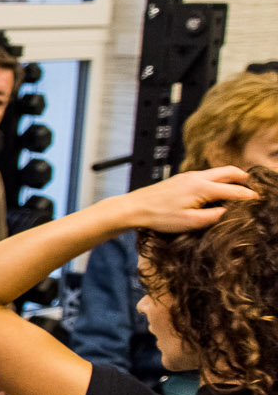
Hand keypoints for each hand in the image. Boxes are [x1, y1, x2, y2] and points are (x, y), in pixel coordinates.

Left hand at [112, 166, 255, 234]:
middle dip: (245, 179)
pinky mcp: (181, 178)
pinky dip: (219, 179)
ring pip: (218, 172)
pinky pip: (207, 175)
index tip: (261, 200)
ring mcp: (188, 176)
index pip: (234, 190)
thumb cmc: (159, 217)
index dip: (250, 196)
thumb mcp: (190, 222)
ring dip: (232, 177)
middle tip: (255, 188)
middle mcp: (197, 177)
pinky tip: (218, 190)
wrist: (133, 208)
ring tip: (241, 188)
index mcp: (202, 187)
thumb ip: (214, 216)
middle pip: (230, 172)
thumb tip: (229, 211)